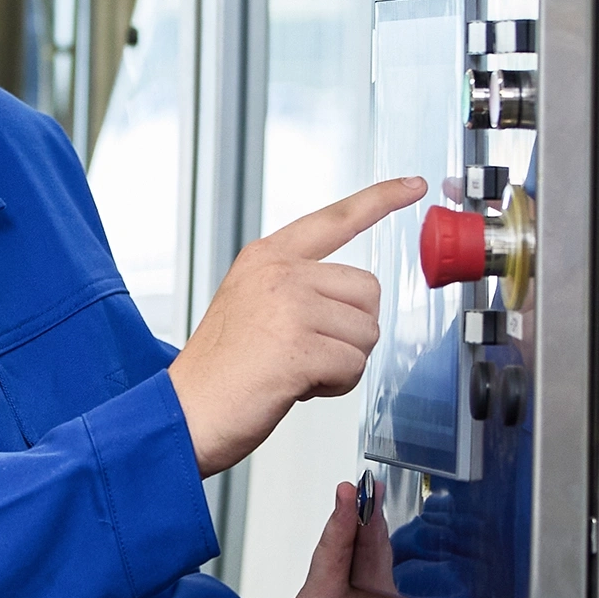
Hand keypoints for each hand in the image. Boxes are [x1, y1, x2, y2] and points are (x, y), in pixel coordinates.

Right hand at [168, 177, 423, 477]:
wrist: (185, 412)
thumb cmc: (219, 371)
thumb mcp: (249, 304)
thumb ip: (296, 288)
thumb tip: (352, 304)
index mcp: (266, 258)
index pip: (335, 218)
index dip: (380, 199)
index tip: (413, 185)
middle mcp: (279, 273)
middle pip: (367, 290)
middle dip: (351, 330)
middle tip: (309, 351)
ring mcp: (289, 307)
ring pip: (365, 332)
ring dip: (342, 362)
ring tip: (295, 369)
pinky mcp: (299, 347)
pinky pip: (353, 366)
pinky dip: (334, 385)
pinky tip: (296, 386)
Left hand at [243, 481, 514, 597]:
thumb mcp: (319, 588)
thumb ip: (337, 543)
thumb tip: (346, 489)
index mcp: (389, 566)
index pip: (429, 531)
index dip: (459, 517)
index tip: (489, 504)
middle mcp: (417, 591)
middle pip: (471, 571)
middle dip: (499, 569)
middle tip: (520, 571)